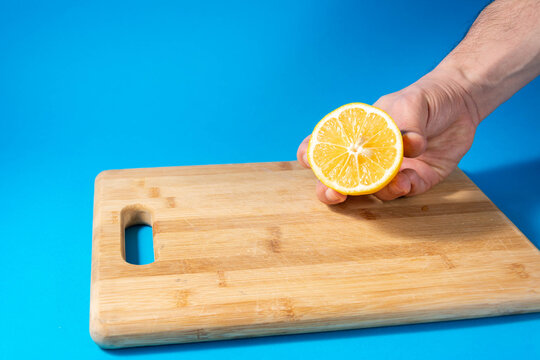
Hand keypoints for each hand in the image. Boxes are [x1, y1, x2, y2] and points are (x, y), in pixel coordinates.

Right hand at [297, 66, 479, 203]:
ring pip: (372, 192)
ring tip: (388, 180)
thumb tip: (408, 146)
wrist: (462, 102)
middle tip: (334, 192)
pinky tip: (405, 182)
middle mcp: (370, 157)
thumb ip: (403, 125)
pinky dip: (401, 190)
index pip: (326, 146)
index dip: (311, 155)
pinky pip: (404, 192)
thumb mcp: (408, 103)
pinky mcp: (417, 181)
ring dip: (375, 190)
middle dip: (330, 190)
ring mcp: (392, 172)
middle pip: (340, 179)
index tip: (309, 159)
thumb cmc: (425, 98)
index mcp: (358, 135)